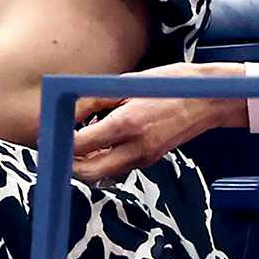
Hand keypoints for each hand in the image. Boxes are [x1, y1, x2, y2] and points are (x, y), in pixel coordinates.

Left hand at [71, 62, 246, 182]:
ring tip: (77, 143)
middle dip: (67, 163)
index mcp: (127, 123)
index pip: (81, 145)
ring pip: (101, 174)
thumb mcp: (130, 84)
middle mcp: (134, 147)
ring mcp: (144, 158)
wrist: (209, 100)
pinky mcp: (150, 160)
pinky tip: (100, 142)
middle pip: (87, 171)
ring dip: (84, 164)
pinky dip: (103, 160)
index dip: (61, 142)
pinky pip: (117, 168)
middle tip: (57, 147)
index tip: (50, 134)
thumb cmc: (171, 84)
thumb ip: (98, 99)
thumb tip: (72, 108)